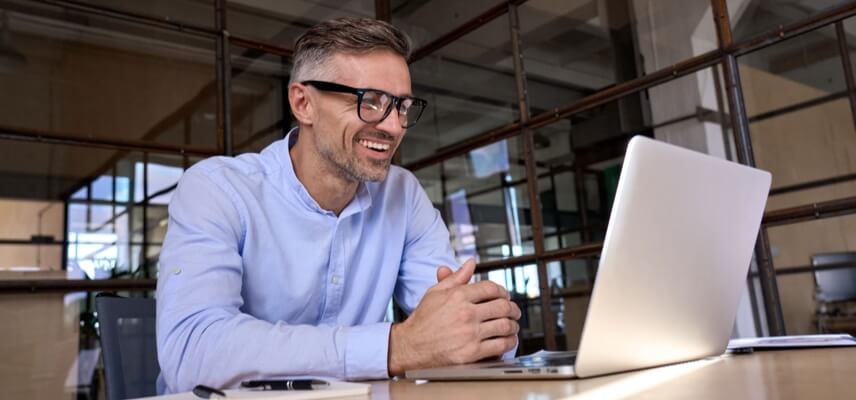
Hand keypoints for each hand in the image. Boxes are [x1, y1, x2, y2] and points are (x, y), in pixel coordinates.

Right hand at [388, 258, 520, 375]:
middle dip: (513, 308)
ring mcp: (470, 333)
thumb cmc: (422, 321)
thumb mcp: (436, 293)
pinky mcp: (472, 352)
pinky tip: (508, 340)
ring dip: (513, 325)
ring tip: (513, 326)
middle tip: (514, 311)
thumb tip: (470, 263)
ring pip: (505, 325)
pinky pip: (500, 345)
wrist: (411, 347)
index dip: (502, 291)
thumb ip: (456, 278)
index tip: (505, 296)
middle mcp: (465, 313)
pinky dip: (509, 342)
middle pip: (502, 306)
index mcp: (458, 296)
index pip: (491, 289)